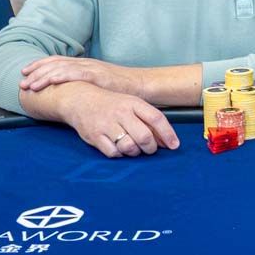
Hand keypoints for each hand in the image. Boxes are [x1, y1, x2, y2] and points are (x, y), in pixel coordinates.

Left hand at [20, 56, 142, 96]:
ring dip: (42, 76)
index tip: (25, 72)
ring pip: (60, 68)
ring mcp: (90, 68)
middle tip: (22, 81)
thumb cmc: (121, 89)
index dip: (40, 66)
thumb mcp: (99, 84)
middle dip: (36, 71)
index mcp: (84, 65)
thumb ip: (85, 86)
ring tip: (29, 85)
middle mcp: (85, 63)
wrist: (141, 85)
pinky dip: (59, 76)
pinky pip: (74, 73)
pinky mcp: (97, 75)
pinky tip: (49, 80)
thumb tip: (69, 94)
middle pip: (55, 63)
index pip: (57, 61)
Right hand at [60, 84, 178, 157]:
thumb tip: (165, 141)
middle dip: (150, 148)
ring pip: (129, 147)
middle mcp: (121, 113)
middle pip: (144, 137)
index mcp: (133, 103)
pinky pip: (114, 153)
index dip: (168, 134)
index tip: (174, 145)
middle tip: (149, 149)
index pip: (156, 118)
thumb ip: (148, 120)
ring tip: (134, 148)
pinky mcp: (95, 136)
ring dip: (135, 152)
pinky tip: (119, 148)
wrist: (80, 99)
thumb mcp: (131, 104)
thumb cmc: (110, 104)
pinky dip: (119, 154)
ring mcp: (107, 125)